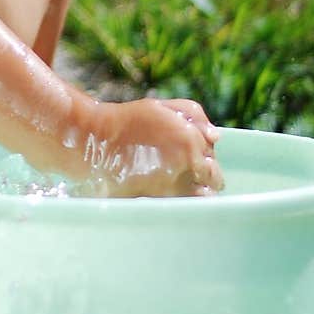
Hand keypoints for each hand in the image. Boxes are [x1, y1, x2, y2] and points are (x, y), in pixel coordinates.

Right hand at [89, 96, 223, 197]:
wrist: (97, 142)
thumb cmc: (130, 121)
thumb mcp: (163, 108)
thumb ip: (195, 116)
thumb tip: (217, 137)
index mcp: (190, 140)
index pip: (214, 159)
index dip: (205, 159)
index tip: (195, 159)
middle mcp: (186, 164)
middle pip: (214, 180)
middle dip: (205, 177)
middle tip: (189, 173)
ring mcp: (174, 186)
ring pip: (202, 196)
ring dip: (196, 191)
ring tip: (178, 184)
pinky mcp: (159, 200)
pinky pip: (182, 205)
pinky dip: (180, 200)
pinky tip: (167, 192)